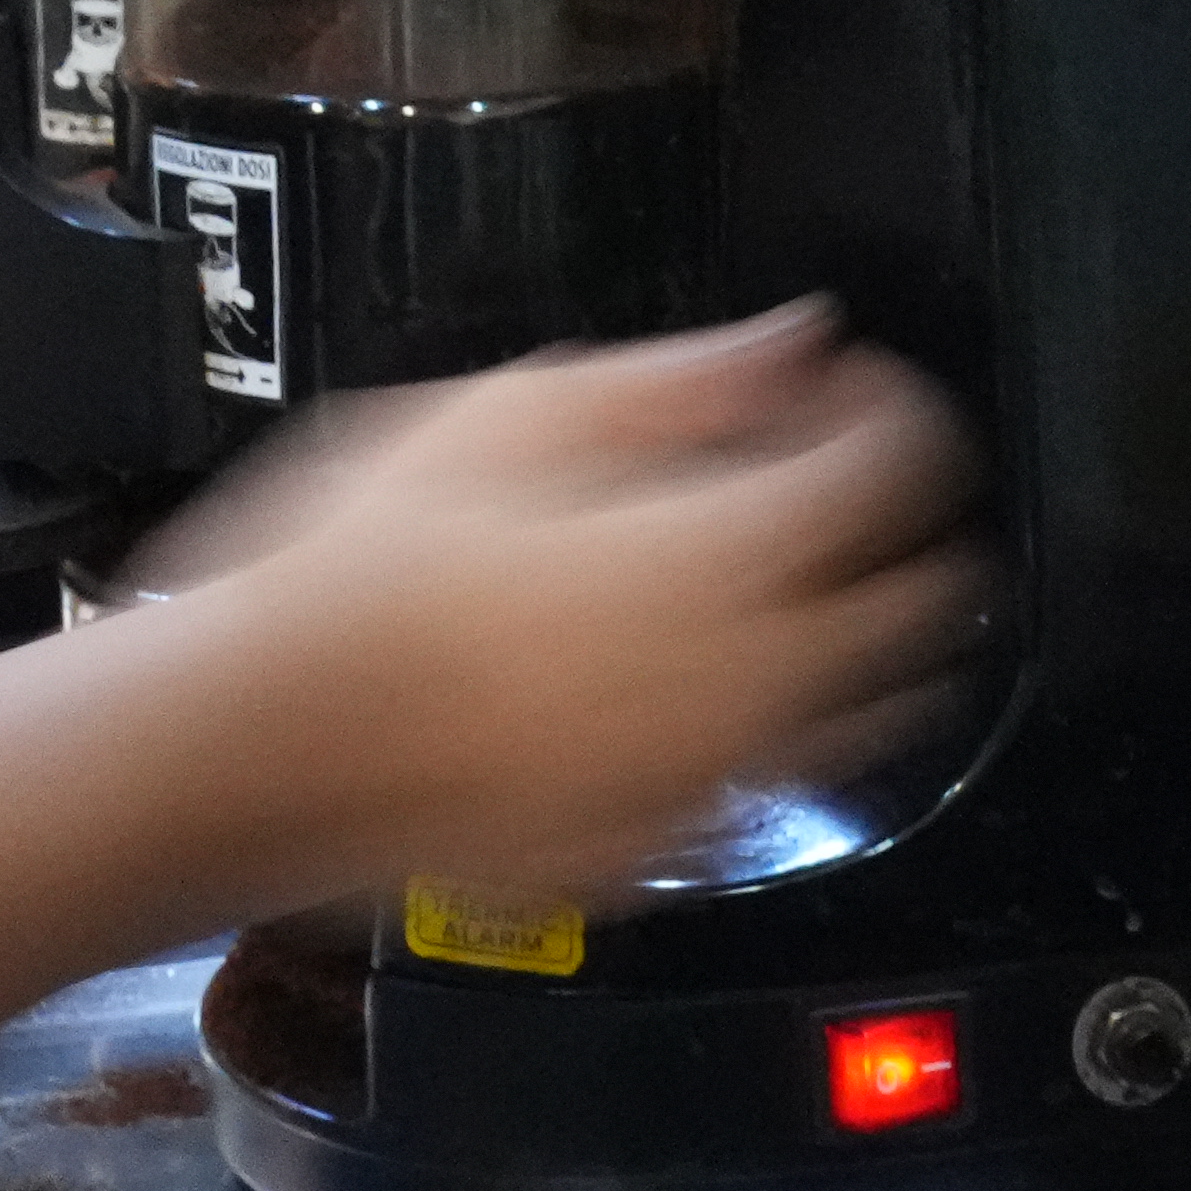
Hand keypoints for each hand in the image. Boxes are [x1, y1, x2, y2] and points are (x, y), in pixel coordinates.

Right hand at [144, 308, 990, 902]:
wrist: (263, 743)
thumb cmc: (355, 577)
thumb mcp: (501, 416)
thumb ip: (676, 381)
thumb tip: (787, 343)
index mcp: (723, 552)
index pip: (894, 469)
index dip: (888, 408)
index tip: (850, 386)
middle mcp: (750, 677)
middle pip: (928, 605)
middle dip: (912, 529)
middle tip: (845, 481)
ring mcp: (713, 778)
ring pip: (872, 712)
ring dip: (869, 636)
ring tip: (803, 581)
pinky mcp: (665, 847)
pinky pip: (769, 780)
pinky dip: (772, 722)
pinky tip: (697, 678)